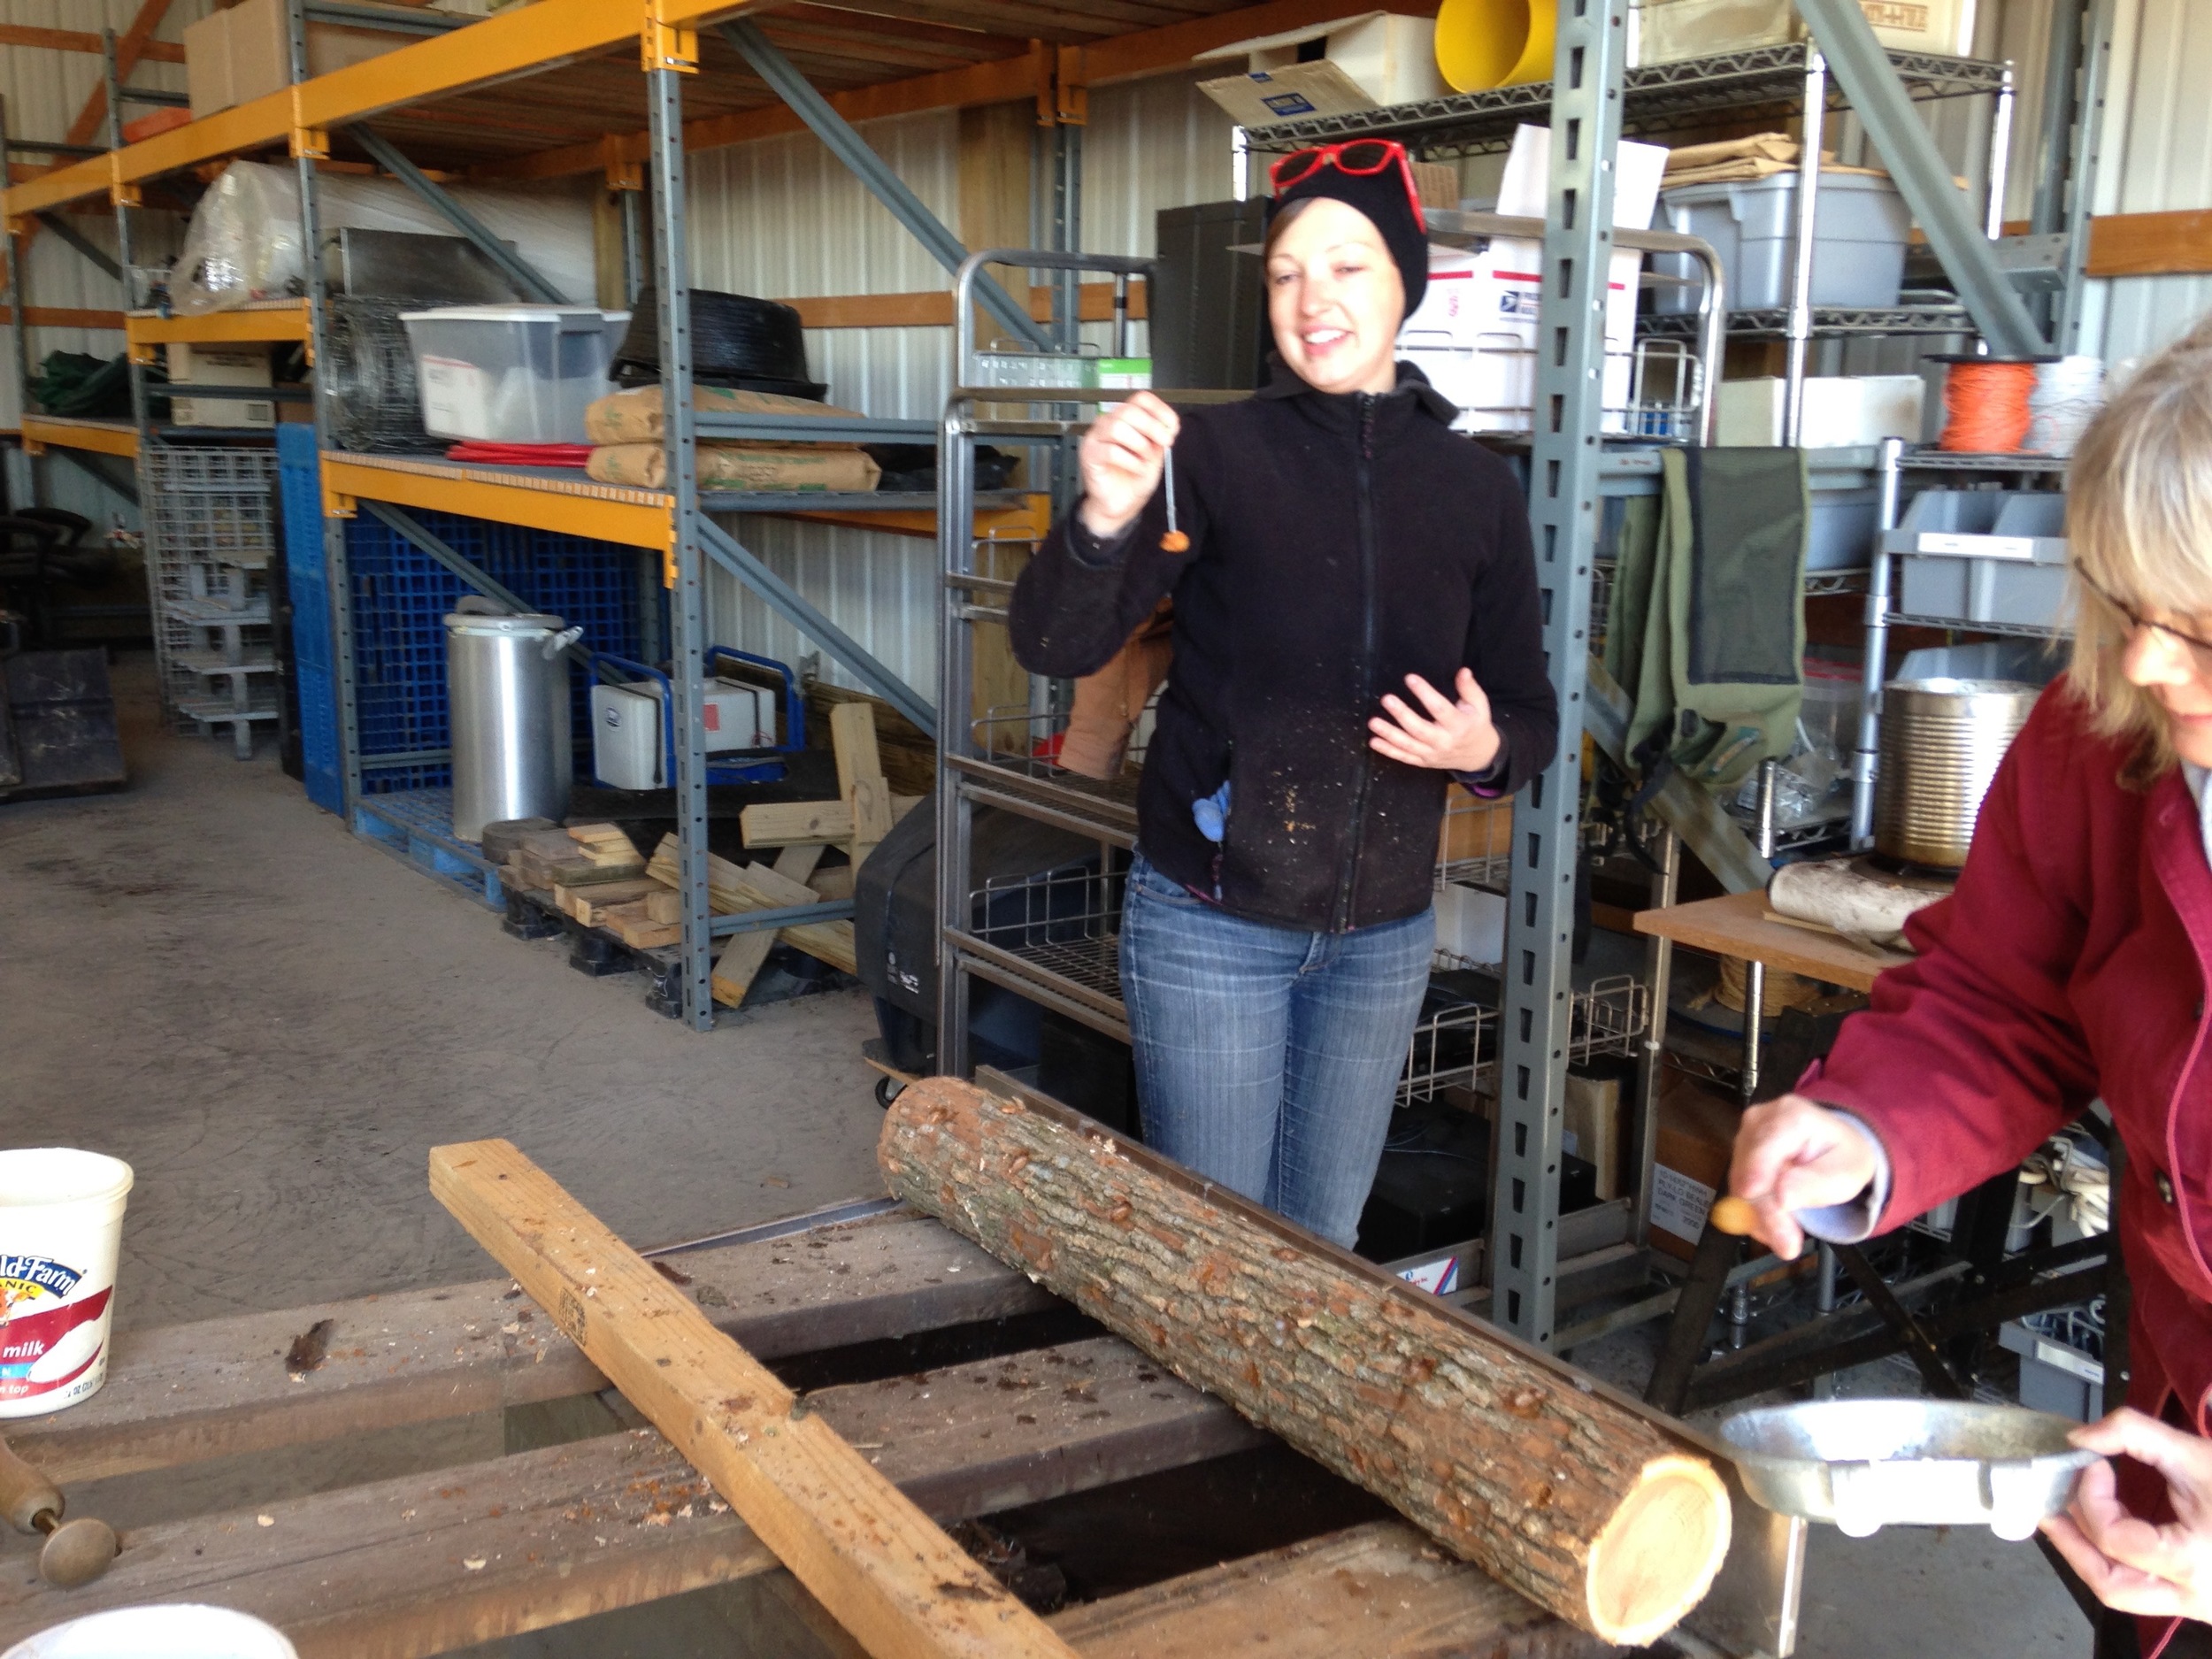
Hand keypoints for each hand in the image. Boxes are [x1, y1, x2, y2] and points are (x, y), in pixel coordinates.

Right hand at [1077, 391, 1179, 538]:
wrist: (1120, 506)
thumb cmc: (1133, 479)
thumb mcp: (1155, 457)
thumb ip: (1159, 440)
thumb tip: (1168, 428)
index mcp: (1125, 419)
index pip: (1140, 399)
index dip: (1159, 409)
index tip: (1173, 426)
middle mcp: (1108, 423)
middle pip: (1128, 410)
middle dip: (1152, 426)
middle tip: (1165, 442)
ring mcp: (1096, 438)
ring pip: (1117, 427)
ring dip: (1139, 444)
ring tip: (1145, 460)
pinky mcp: (1089, 455)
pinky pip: (1110, 451)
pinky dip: (1130, 461)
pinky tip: (1136, 469)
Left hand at [1369, 670, 1500, 773]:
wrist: (1478, 756)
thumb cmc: (1476, 725)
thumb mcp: (1479, 706)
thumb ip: (1469, 688)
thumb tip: (1463, 671)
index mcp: (1459, 725)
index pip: (1439, 708)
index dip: (1424, 693)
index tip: (1410, 678)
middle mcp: (1444, 742)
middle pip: (1419, 729)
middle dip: (1402, 714)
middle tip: (1386, 699)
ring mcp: (1432, 754)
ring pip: (1408, 745)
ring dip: (1389, 734)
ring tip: (1373, 722)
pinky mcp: (1424, 762)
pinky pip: (1404, 757)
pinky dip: (1388, 751)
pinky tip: (1374, 741)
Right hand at [1728, 1093, 1880, 1259]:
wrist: (1834, 1147)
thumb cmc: (1842, 1157)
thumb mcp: (1846, 1173)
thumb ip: (1817, 1184)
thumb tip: (1782, 1197)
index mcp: (1791, 1116)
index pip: (1765, 1148)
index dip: (1755, 1174)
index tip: (1751, 1199)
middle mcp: (1759, 1121)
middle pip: (1748, 1172)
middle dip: (1766, 1212)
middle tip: (1788, 1247)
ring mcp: (1744, 1136)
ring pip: (1740, 1185)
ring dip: (1762, 1216)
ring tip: (1788, 1234)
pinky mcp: (1738, 1154)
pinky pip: (1739, 1190)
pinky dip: (1756, 1212)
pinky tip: (1777, 1218)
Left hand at [2044, 1409, 2211, 1622]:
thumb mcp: (2198, 1454)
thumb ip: (2134, 1434)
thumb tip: (2080, 1436)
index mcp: (2194, 1561)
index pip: (2117, 1539)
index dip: (2091, 1497)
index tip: (2093, 1463)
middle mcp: (2194, 1595)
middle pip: (2109, 1586)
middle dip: (2072, 1544)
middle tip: (2052, 1507)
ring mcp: (2197, 1607)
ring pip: (2123, 1595)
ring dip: (2089, 1556)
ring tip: (2068, 1519)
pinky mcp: (2196, 1603)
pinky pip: (2144, 1590)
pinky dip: (2117, 1562)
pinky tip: (2106, 1531)